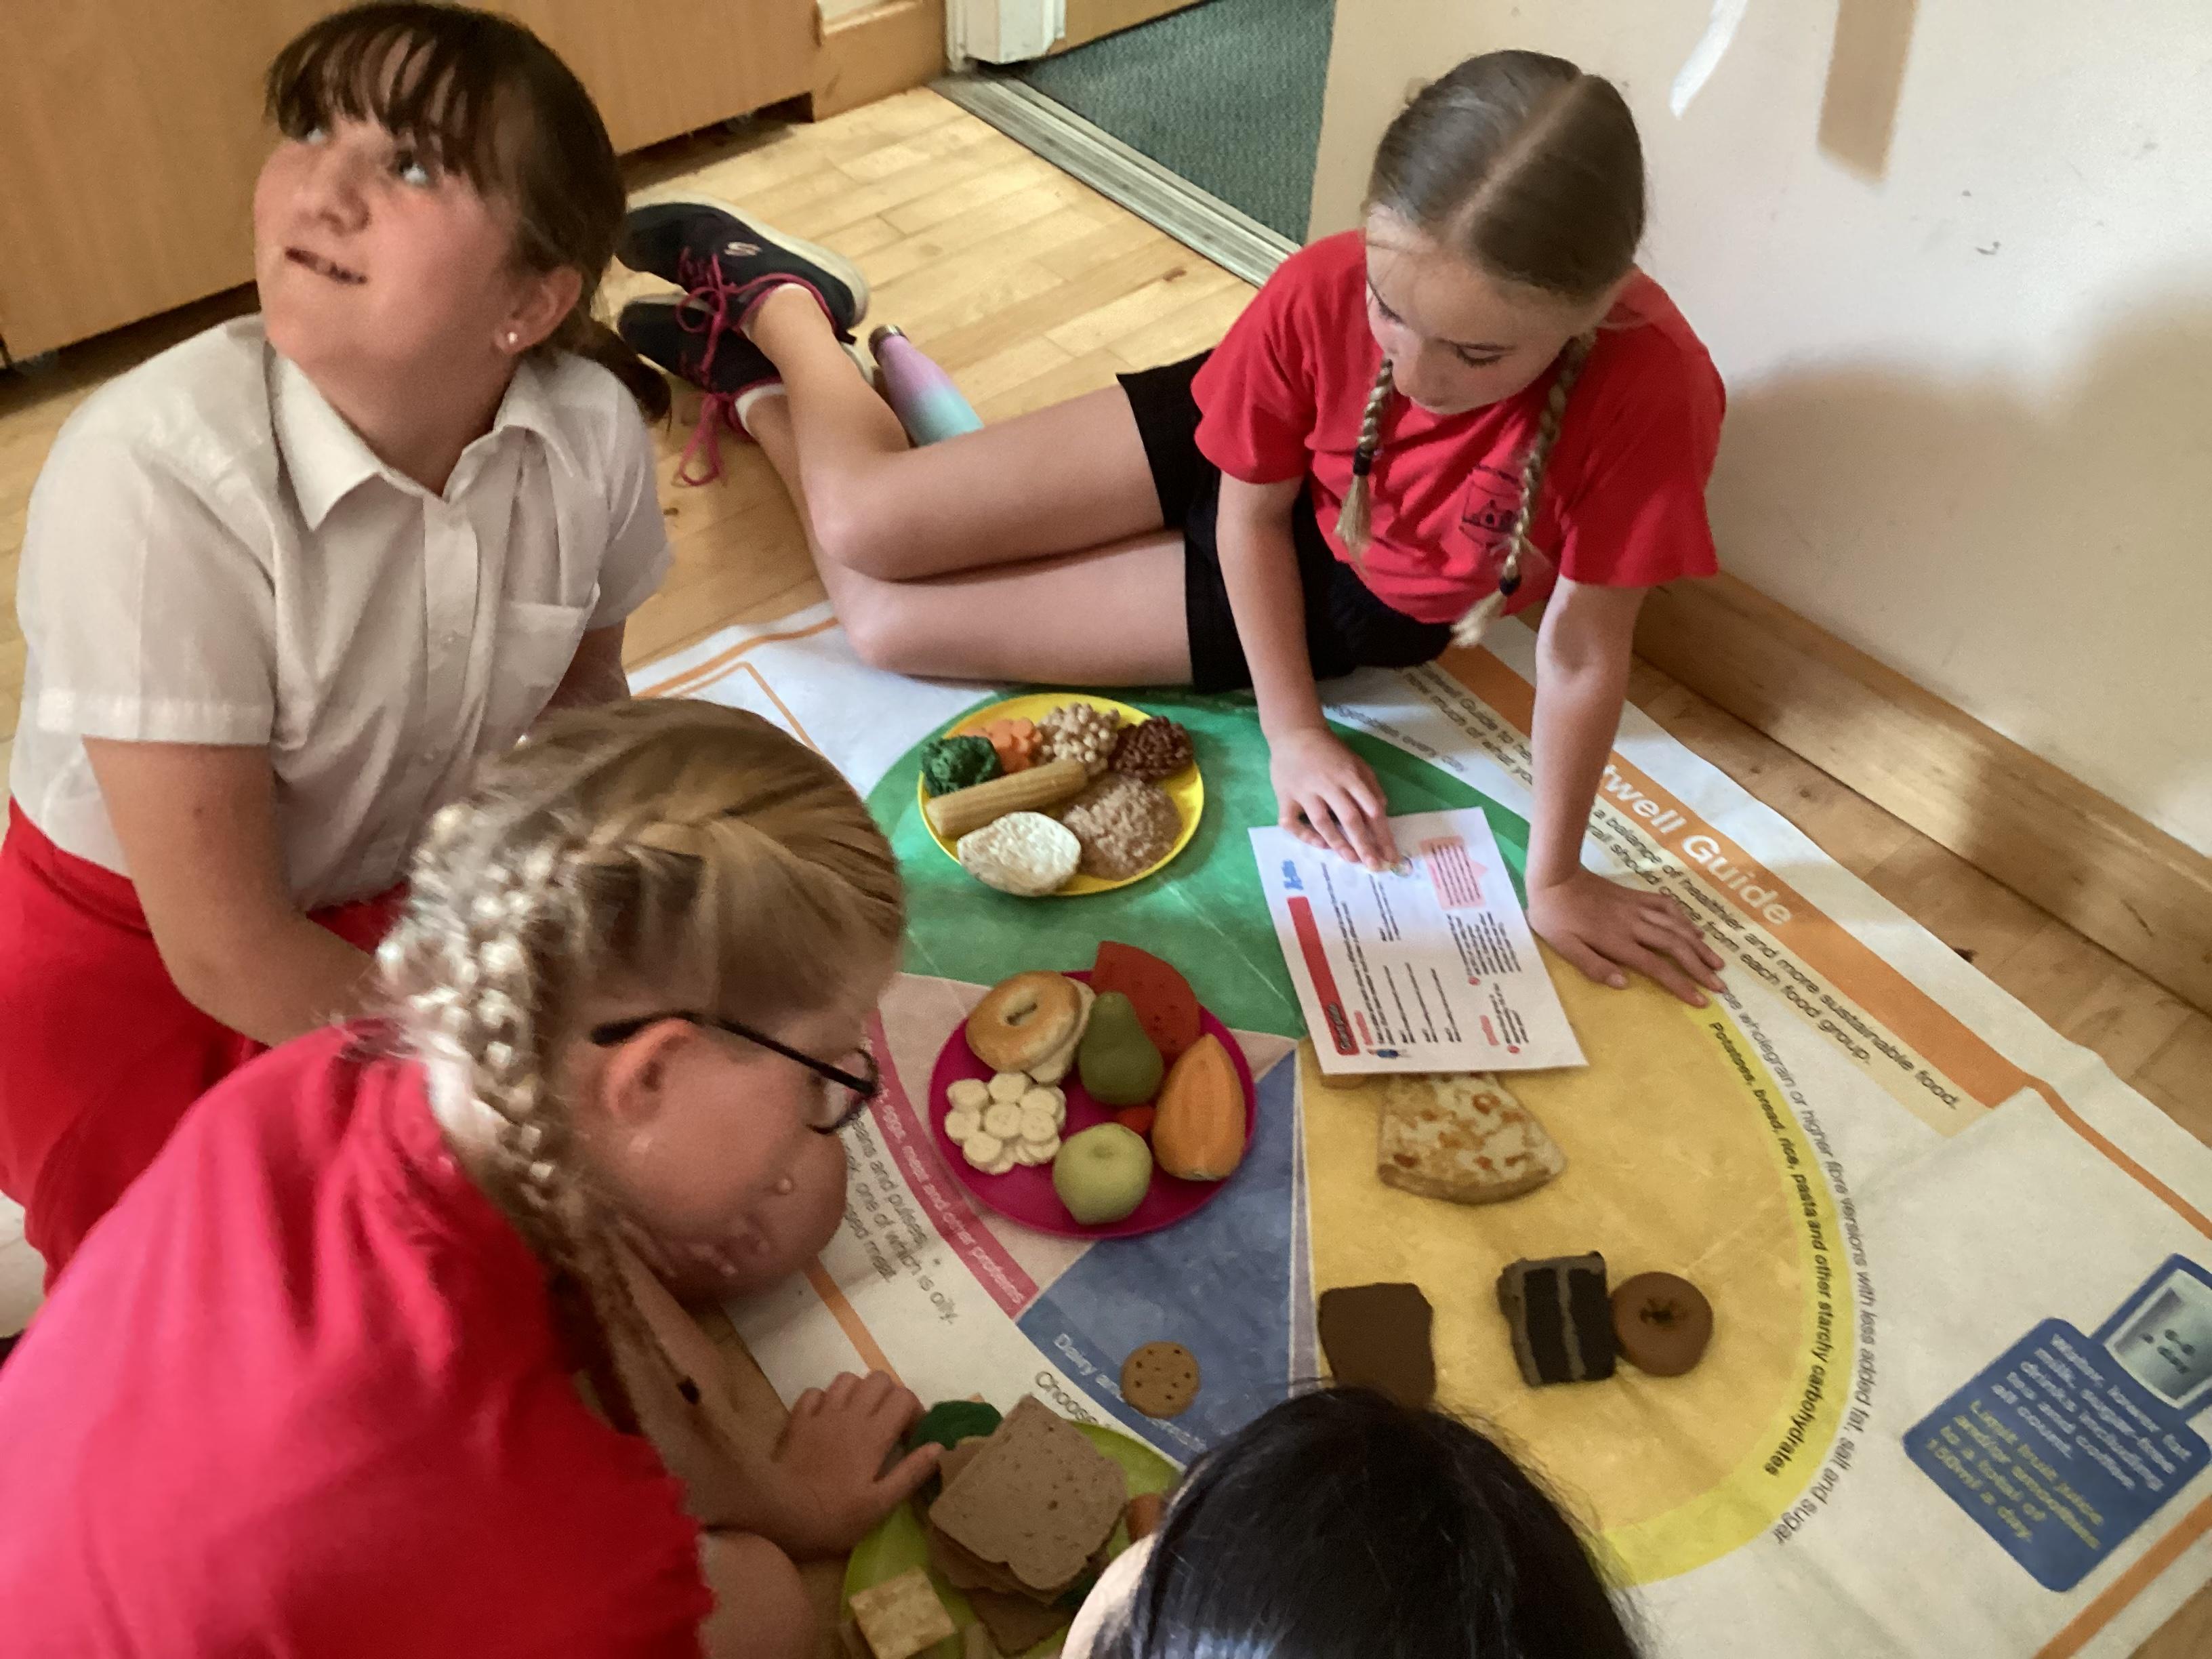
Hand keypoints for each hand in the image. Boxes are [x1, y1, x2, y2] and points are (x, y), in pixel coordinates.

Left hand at [758, 1372, 938, 1557]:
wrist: (778, 1512)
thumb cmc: (833, 1516)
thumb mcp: (879, 1505)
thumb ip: (910, 1473)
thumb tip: (939, 1447)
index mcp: (874, 1434)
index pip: (904, 1398)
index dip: (914, 1412)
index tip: (911, 1437)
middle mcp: (850, 1414)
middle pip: (879, 1379)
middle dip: (890, 1396)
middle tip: (888, 1425)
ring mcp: (822, 1413)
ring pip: (848, 1379)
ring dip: (859, 1392)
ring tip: (860, 1418)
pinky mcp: (798, 1419)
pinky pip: (816, 1392)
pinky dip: (825, 1400)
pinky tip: (827, 1420)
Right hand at [1269, 727, 1396, 868]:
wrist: (1294, 733)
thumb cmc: (1330, 751)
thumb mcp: (1357, 762)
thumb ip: (1371, 786)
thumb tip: (1382, 812)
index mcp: (1350, 776)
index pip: (1371, 809)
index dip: (1382, 834)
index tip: (1391, 855)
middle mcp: (1328, 784)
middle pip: (1350, 819)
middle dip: (1364, 844)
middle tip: (1374, 866)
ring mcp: (1305, 792)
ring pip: (1322, 822)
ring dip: (1338, 843)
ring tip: (1352, 860)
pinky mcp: (1285, 797)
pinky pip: (1291, 822)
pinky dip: (1304, 835)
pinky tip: (1319, 844)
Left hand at [1528, 868, 1725, 1005]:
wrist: (1555, 875)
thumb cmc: (1554, 916)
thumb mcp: (1563, 946)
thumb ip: (1592, 966)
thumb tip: (1623, 985)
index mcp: (1617, 941)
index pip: (1656, 967)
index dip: (1680, 984)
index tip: (1700, 1000)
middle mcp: (1634, 924)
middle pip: (1675, 947)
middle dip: (1700, 967)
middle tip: (1720, 985)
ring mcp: (1637, 907)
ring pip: (1676, 926)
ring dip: (1699, 945)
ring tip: (1718, 962)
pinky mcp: (1635, 895)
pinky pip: (1666, 905)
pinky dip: (1684, 918)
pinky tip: (1694, 929)